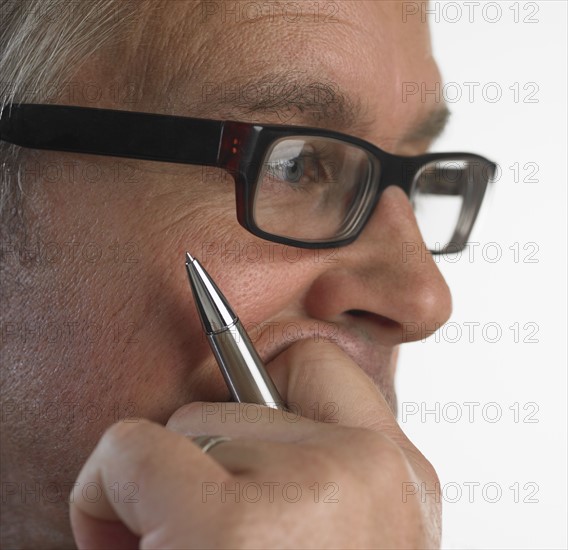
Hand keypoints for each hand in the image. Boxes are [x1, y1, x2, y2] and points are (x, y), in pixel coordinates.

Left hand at [69, 340, 440, 548]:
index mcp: (398, 480)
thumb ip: (311, 468)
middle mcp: (373, 475)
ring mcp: (312, 493)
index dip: (265, 362)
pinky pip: (129, 451)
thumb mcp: (331, 533)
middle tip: (211, 531)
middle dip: (210, 444)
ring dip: (164, 490)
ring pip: (188, 423)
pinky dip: (106, 501)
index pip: (319, 359)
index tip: (230, 373)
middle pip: (247, 388)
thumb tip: (248, 397)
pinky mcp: (231, 527)